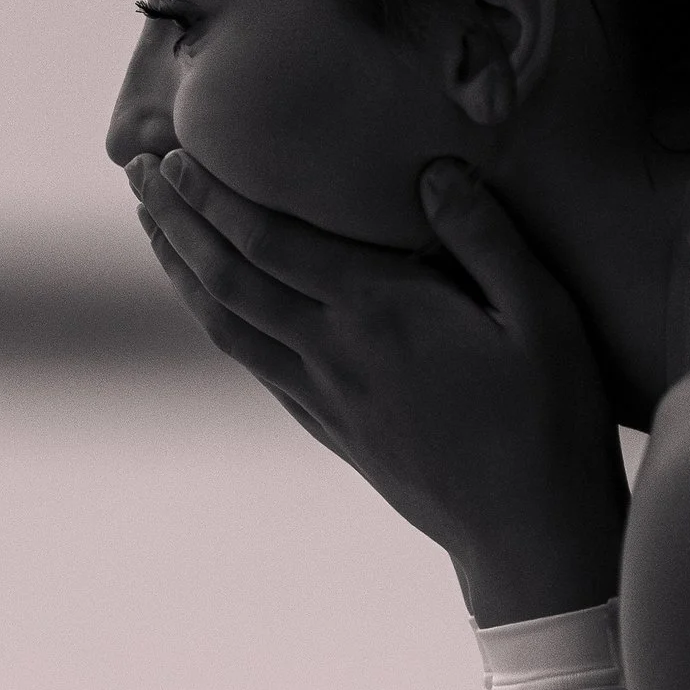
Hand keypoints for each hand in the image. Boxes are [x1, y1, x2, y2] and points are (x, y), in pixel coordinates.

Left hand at [131, 149, 626, 622]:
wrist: (527, 534)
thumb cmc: (550, 421)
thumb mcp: (544, 317)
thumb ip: (487, 238)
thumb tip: (432, 171)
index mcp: (382, 314)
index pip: (272, 243)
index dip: (217, 197)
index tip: (177, 155)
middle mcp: (336, 354)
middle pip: (229, 279)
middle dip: (179, 222)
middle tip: (139, 172)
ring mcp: (326, 397)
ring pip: (228, 326)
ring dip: (182, 272)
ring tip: (154, 226)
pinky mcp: (333, 429)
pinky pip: (255, 365)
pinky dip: (219, 323)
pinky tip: (212, 304)